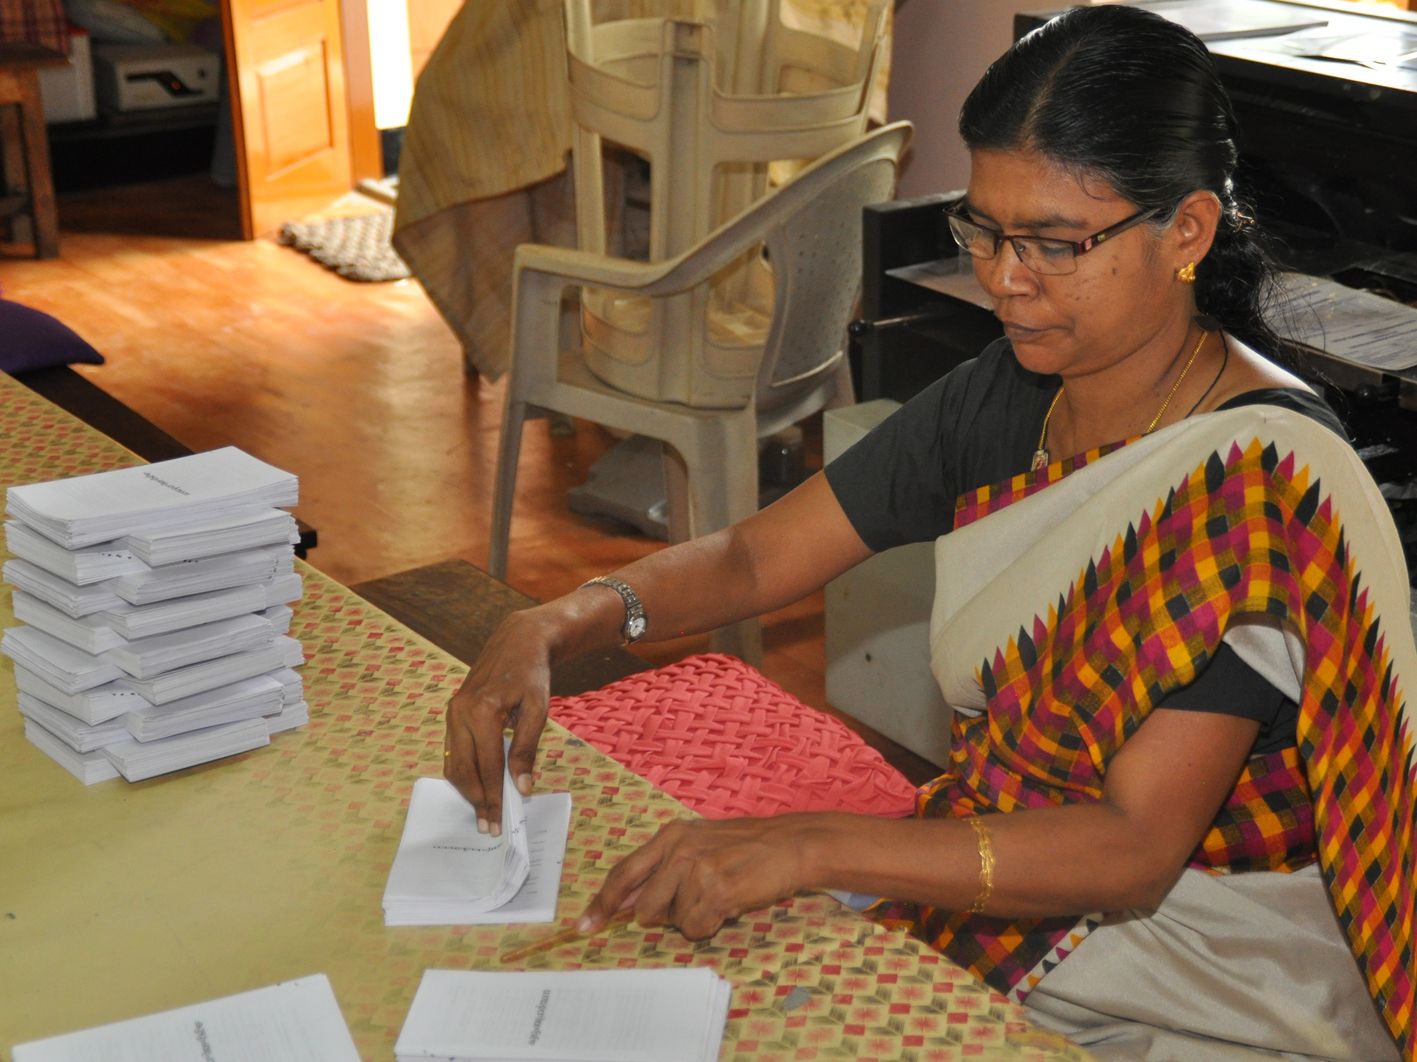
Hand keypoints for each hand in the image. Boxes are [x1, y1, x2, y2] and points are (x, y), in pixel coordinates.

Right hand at [444, 608, 553, 833]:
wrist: (518, 640)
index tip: (499, 824)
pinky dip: (462, 771)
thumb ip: (527, 749)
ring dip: (466, 790)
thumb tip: (521, 787)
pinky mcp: (452, 711)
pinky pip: (453, 749)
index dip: (493, 798)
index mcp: (483, 712)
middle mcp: (460, 713)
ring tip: (481, 812)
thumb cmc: (533, 674)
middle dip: (476, 801)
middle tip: (488, 827)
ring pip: (454, 762)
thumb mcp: (539, 709)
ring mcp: (452, 711)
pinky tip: (474, 786)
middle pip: (464, 770)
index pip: (487, 767)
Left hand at [579, 816, 815, 940]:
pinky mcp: (717, 889)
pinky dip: (710, 926)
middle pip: (645, 906)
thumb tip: (629, 903)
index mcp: (669, 836)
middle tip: (695, 901)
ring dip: (694, 918)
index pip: (624, 873)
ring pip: (673, 920)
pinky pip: (696, 928)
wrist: (788, 845)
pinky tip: (728, 906)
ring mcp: (697, 869)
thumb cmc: (744, 847)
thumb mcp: (698, 843)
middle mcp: (678, 849)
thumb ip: (663, 867)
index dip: (602, 902)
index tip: (585, 926)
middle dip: (664, 916)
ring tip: (718, 897)